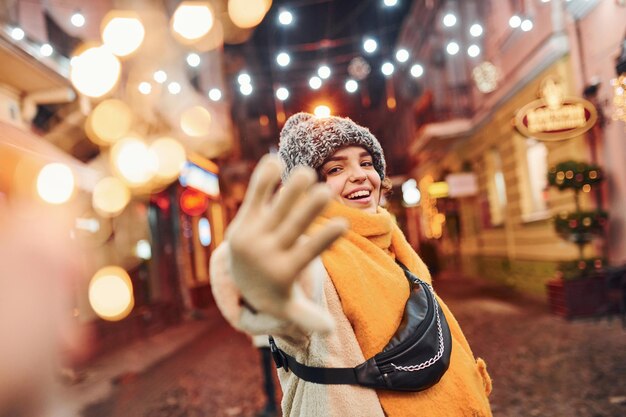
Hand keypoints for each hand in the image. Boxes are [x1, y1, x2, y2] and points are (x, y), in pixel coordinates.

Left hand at [225, 154, 346, 333]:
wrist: (237, 280)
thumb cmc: (274, 291)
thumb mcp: (289, 307)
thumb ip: (308, 315)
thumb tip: (331, 333)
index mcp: (283, 271)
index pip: (306, 254)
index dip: (324, 239)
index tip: (342, 225)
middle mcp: (267, 252)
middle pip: (290, 227)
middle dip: (307, 210)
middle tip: (325, 190)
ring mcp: (252, 235)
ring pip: (273, 209)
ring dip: (288, 190)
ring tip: (305, 171)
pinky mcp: (242, 222)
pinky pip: (253, 198)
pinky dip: (263, 181)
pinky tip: (274, 160)